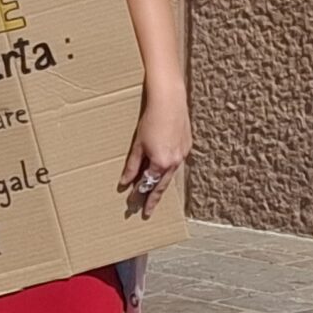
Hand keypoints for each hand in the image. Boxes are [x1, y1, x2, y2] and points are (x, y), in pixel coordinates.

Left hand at [120, 89, 190, 218]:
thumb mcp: (138, 144)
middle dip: (153, 199)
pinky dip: (168, 170)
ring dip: (161, 184)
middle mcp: (174, 162)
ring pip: (170, 175)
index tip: (134, 207)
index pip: (149, 185)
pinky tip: (163, 170)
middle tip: (146, 211)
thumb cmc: (152, 120)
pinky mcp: (187, 145)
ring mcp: (183, 154)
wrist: (170, 101)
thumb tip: (125, 182)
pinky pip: (176, 163)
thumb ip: (133, 165)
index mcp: (161, 163)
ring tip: (154, 194)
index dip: (140, 197)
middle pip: (162, 185)